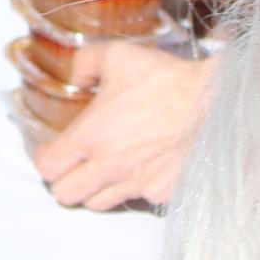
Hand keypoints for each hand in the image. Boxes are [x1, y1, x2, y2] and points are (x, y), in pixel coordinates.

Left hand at [30, 42, 216, 209]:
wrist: (214, 103)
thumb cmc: (166, 80)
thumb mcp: (116, 55)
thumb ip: (84, 64)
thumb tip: (74, 78)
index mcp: (90, 136)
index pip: (48, 169)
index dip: (45, 159)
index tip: (52, 149)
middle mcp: (109, 167)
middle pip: (65, 195)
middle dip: (64, 180)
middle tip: (73, 164)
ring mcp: (136, 184)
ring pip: (98, 204)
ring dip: (94, 188)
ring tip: (103, 168)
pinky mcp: (161, 193)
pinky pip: (134, 199)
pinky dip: (130, 188)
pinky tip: (137, 168)